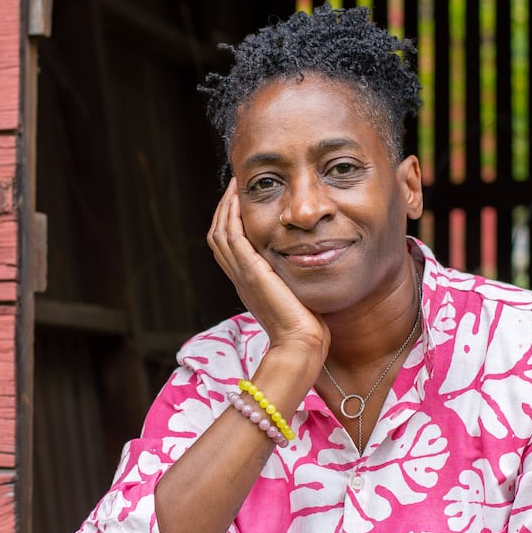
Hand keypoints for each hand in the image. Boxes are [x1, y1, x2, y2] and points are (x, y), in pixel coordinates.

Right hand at [207, 179, 329, 366]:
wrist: (300, 347)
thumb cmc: (307, 330)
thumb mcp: (298, 299)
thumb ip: (296, 282)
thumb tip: (312, 268)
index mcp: (249, 285)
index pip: (231, 247)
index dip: (232, 223)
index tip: (243, 202)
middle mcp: (241, 278)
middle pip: (218, 236)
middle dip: (225, 209)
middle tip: (236, 186)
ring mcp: (242, 275)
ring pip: (220, 232)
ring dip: (226, 206)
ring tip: (236, 185)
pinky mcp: (250, 272)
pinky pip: (232, 236)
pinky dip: (231, 214)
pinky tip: (239, 197)